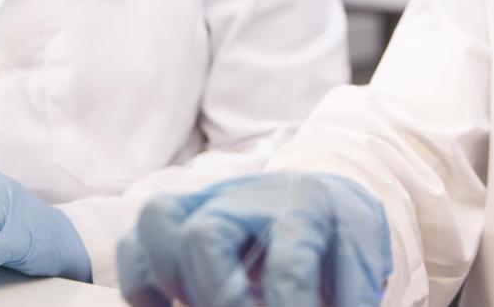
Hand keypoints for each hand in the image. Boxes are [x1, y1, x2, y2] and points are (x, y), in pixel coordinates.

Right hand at [117, 173, 390, 306]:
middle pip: (205, 235)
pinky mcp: (176, 221)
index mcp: (304, 206)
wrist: (320, 202)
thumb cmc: (338, 242)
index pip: (289, 265)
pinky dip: (144, 288)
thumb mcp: (360, 264)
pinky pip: (134, 246)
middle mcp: (246, 196)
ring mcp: (204, 202)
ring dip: (174, 281)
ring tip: (199, 306)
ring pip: (157, 219)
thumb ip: (350, 295)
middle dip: (217, 297)